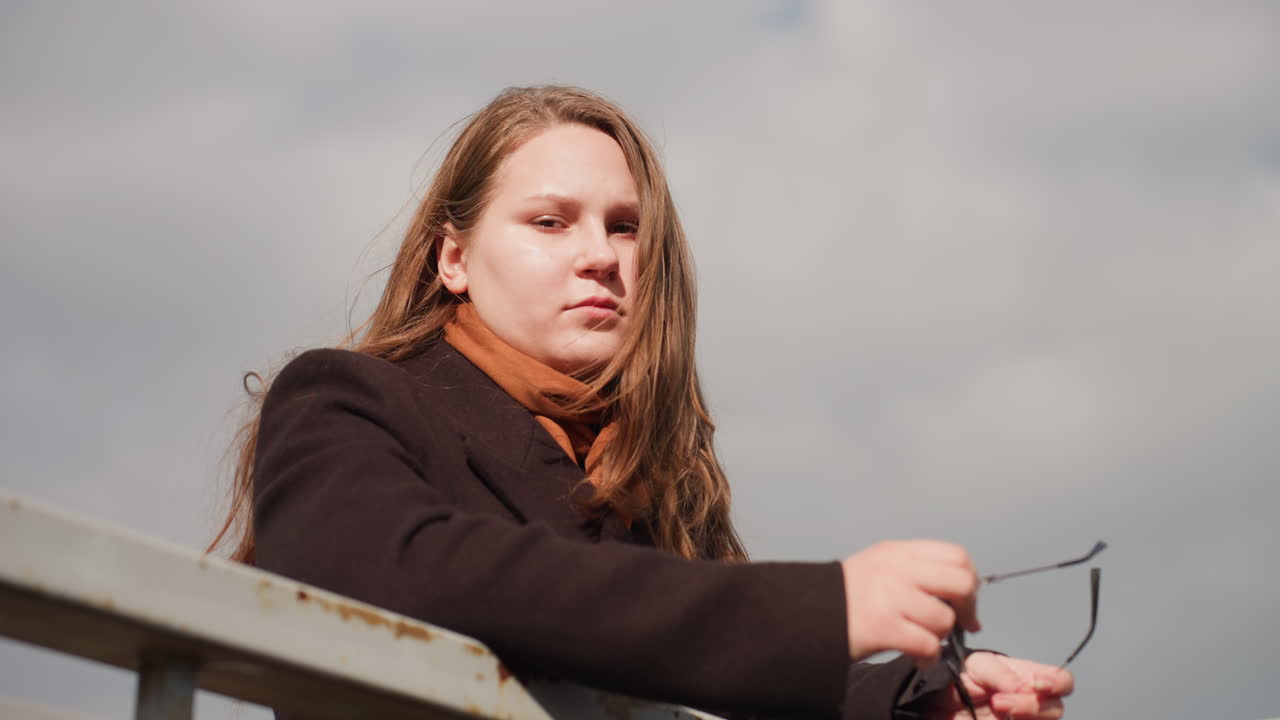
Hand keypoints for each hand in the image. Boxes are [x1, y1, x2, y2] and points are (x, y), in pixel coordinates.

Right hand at [840, 540, 979, 662]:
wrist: (804, 614)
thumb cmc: (845, 598)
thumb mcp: (880, 568)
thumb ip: (917, 572)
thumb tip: (962, 598)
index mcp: (897, 552)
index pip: (956, 556)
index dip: (970, 581)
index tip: (965, 602)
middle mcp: (896, 568)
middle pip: (961, 582)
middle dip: (967, 608)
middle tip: (959, 623)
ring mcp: (889, 596)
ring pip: (944, 618)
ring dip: (940, 637)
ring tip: (923, 642)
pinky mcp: (883, 626)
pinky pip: (927, 645)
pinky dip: (928, 657)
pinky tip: (916, 657)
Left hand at [926, 652, 1073, 719]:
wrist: (929, 706)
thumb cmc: (952, 681)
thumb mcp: (972, 666)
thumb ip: (998, 673)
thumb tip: (1022, 686)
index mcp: (1024, 677)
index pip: (1061, 680)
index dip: (1056, 683)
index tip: (1037, 685)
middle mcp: (1028, 702)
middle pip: (1056, 707)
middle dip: (1031, 705)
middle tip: (1000, 702)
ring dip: (1024, 713)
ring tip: (995, 708)